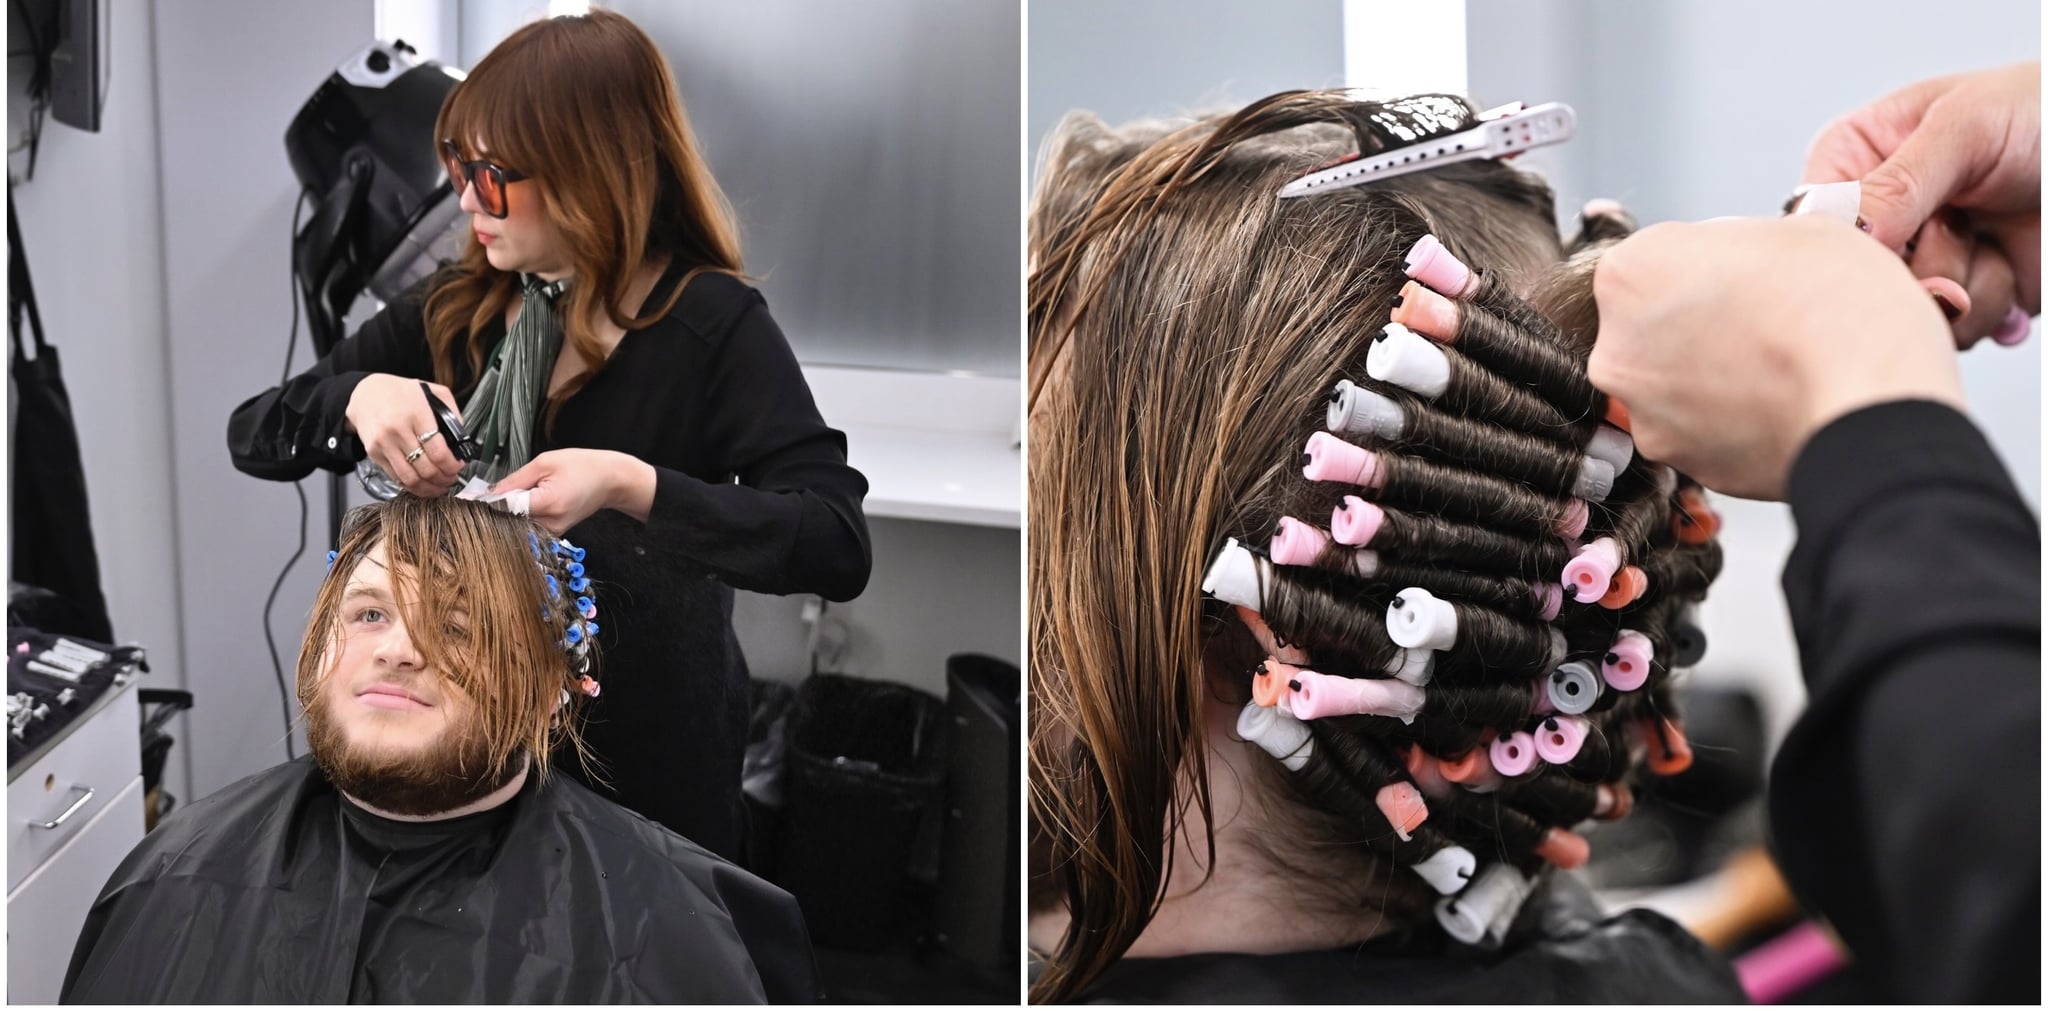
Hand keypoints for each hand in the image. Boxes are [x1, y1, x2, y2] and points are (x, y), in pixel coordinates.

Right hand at [345, 374, 465, 495]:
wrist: (367, 393)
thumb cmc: (403, 393)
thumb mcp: (433, 392)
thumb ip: (452, 413)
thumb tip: (462, 440)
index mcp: (416, 415)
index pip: (438, 451)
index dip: (452, 465)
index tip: (458, 466)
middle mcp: (398, 431)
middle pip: (426, 468)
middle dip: (444, 479)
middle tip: (452, 478)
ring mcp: (383, 444)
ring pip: (410, 478)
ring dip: (429, 488)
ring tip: (440, 486)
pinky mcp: (374, 454)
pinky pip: (396, 478)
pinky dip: (413, 486)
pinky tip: (423, 484)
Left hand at [491, 449, 654, 533]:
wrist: (611, 480)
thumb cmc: (582, 466)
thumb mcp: (545, 462)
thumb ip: (515, 480)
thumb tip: (486, 493)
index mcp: (548, 503)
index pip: (506, 508)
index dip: (485, 502)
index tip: (466, 500)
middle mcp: (550, 523)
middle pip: (509, 519)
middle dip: (495, 506)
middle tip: (483, 494)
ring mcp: (553, 531)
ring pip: (517, 524)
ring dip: (507, 511)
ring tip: (508, 494)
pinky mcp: (554, 532)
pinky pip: (528, 524)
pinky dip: (520, 514)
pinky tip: (521, 501)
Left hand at [1588, 215, 1966, 500]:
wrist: (1872, 402)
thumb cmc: (1839, 305)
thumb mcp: (1794, 230)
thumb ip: (1738, 244)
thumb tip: (1737, 265)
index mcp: (1628, 275)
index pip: (1649, 261)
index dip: (1702, 265)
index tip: (1741, 275)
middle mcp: (1616, 350)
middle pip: (1650, 328)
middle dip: (1696, 325)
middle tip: (1762, 325)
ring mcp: (1644, 414)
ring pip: (1672, 386)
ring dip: (1710, 378)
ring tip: (1778, 370)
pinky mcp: (1682, 462)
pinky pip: (1701, 432)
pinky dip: (1731, 422)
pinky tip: (1778, 407)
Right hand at [1803, 62, 2040, 344]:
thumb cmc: (2042, 111)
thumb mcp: (1965, 126)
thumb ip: (1897, 181)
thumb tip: (1848, 238)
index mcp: (1854, 160)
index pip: (1814, 224)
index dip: (1856, 244)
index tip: (1901, 237)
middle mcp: (1878, 217)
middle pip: (1859, 281)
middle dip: (1922, 267)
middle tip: (1966, 229)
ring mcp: (1920, 260)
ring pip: (1907, 313)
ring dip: (1967, 285)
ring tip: (1997, 236)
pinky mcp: (1961, 295)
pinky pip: (1953, 331)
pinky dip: (1994, 303)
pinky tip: (2012, 263)